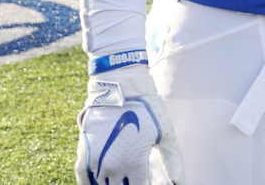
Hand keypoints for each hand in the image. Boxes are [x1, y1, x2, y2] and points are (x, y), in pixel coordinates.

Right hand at [76, 65, 182, 184]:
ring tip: (122, 179)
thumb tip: (180, 183)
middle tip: (133, 178)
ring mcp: (95, 163)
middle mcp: (113, 168)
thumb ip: (172, 161)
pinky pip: (84, 180)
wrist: (120, 89)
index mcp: (134, 164)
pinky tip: (101, 183)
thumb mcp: (165, 134)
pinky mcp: (84, 155)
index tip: (148, 181)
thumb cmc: (147, 110)